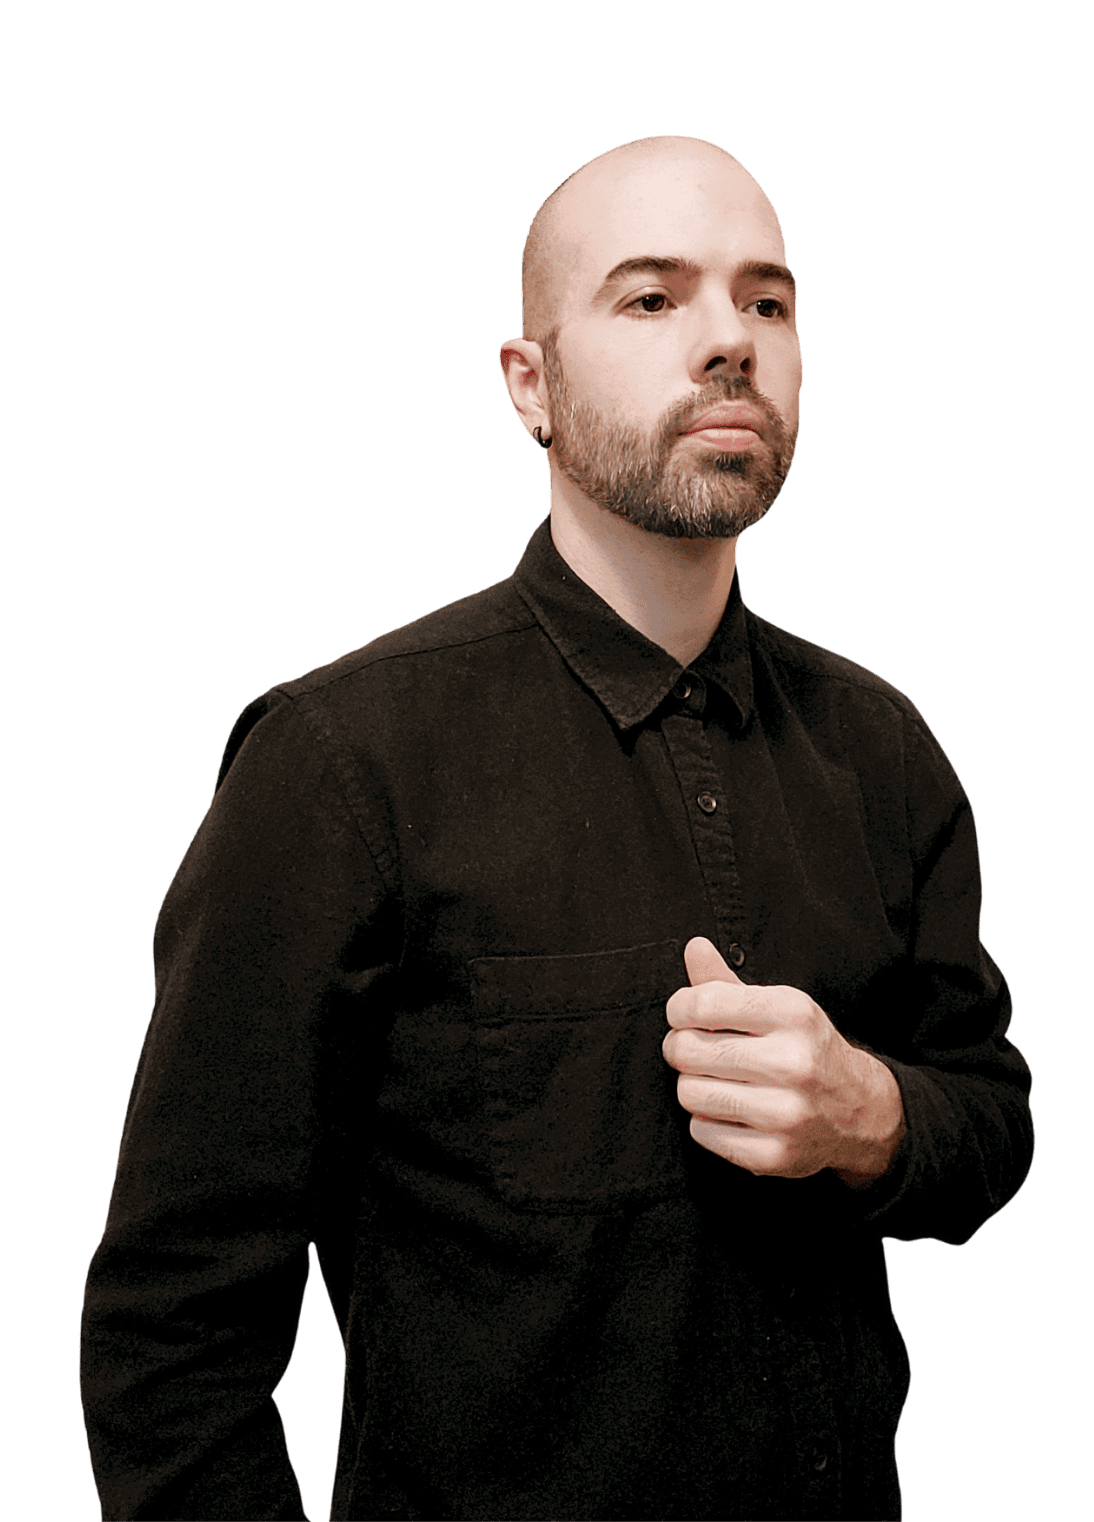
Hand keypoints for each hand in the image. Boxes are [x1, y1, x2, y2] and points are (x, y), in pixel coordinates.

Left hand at [663, 937, 904, 1182]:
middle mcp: (792, 1063)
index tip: (684, 1015)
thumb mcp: (777, 1006)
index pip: (702, 1003)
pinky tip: (729, 1109)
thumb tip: (693, 946)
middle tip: (695, 1049)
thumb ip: (727, 981)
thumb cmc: (805, 1049)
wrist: (859, 1111)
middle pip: (687, 1050)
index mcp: (793, 1014)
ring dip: (691, 1085)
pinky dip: (706, 1119)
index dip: (680, 1009)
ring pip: (689, 1093)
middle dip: (680, 1047)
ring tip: (714, 1079)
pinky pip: (701, 1131)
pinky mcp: (774, 1154)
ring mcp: (785, 1113)